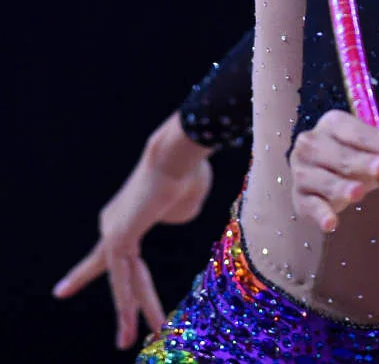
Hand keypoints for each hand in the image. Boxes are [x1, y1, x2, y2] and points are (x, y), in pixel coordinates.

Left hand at [52, 113, 212, 350]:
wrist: (178, 154)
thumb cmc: (185, 173)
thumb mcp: (185, 204)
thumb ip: (175, 216)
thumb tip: (172, 216)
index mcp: (128, 215)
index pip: (117, 255)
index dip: (101, 274)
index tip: (74, 288)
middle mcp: (113, 223)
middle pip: (119, 273)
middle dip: (120, 307)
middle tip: (119, 338)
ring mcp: (112, 231)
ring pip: (123, 279)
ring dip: (130, 313)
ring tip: (129, 341)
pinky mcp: (118, 238)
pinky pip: (124, 276)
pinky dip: (127, 301)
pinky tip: (129, 323)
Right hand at [290, 109, 378, 233]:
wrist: (331, 175)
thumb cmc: (359, 156)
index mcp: (332, 123)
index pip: (356, 132)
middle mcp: (311, 143)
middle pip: (340, 155)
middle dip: (362, 162)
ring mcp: (301, 170)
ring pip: (322, 179)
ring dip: (340, 186)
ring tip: (358, 193)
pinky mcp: (299, 197)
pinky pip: (309, 206)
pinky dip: (319, 214)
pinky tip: (331, 222)